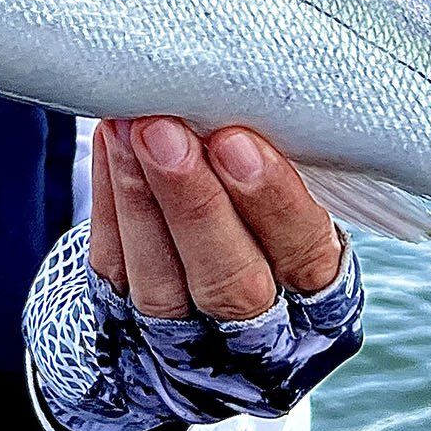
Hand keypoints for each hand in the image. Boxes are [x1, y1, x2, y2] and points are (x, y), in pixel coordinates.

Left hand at [24, 117, 362, 430]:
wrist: (200, 298)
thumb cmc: (266, 225)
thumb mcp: (294, 212)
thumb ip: (280, 174)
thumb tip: (247, 90)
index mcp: (320, 301)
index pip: (306, 259)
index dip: (276, 206)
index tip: (238, 142)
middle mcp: (257, 335)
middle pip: (229, 282)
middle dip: (195, 203)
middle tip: (166, 132)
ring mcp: (185, 340)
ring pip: (162, 284)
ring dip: (141, 197)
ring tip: (128, 127)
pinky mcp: (124, 324)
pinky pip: (114, 269)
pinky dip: (110, 203)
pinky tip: (111, 143)